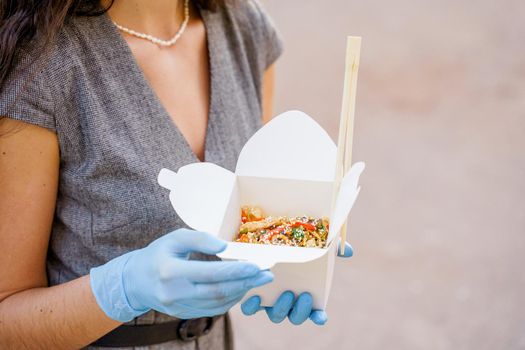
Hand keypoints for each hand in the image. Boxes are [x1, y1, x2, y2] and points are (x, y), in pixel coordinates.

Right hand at [90, 229, 272, 321]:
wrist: (135, 282)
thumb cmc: (158, 254)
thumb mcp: (174, 238)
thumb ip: (199, 239)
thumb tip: (224, 247)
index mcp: (170, 272)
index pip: (209, 273)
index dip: (235, 270)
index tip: (255, 265)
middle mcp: (174, 293)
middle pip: (218, 291)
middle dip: (246, 283)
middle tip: (267, 275)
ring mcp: (179, 307)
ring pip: (218, 303)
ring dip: (241, 291)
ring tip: (258, 280)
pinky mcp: (184, 314)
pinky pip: (213, 310)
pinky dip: (230, 300)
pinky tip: (241, 288)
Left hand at [241, 241, 352, 324]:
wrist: (254, 241)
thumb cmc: (289, 247)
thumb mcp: (311, 245)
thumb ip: (330, 249)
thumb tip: (348, 250)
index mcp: (302, 293)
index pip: (314, 312)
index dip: (318, 317)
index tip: (322, 317)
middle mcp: (286, 301)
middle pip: (295, 317)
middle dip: (301, 311)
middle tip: (304, 295)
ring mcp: (268, 300)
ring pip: (275, 315)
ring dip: (282, 308)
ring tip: (286, 293)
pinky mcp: (250, 295)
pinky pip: (250, 309)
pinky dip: (252, 306)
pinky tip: (255, 296)